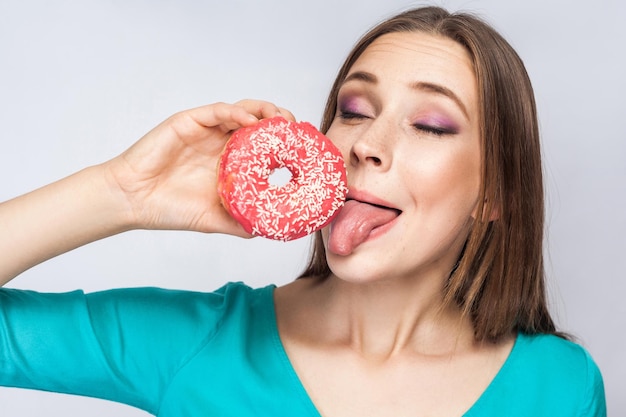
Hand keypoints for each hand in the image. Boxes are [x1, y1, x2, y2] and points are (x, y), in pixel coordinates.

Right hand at [105, 100, 295, 235]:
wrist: (134, 201)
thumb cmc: (170, 209)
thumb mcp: (215, 219)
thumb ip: (242, 223)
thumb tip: (271, 230)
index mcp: (230, 162)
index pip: (264, 146)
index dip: (284, 145)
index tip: (304, 151)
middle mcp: (221, 143)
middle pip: (259, 123)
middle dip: (281, 124)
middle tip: (297, 132)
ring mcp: (206, 131)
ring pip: (243, 111)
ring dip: (265, 113)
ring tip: (280, 122)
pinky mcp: (189, 122)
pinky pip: (218, 111)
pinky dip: (237, 113)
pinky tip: (251, 123)